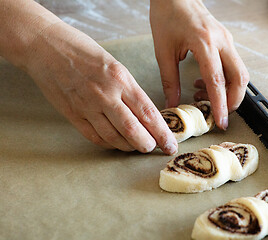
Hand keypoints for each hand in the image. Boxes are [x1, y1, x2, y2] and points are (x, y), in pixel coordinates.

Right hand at [22, 21, 177, 153]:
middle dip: (148, 144)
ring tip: (138, 146)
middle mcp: (105, 95)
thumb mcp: (115, 64)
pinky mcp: (73, 115)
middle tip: (155, 148)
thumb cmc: (83, 51)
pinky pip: (95, 137)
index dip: (162, 132)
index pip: (148, 113)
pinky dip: (109, 144)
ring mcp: (87, 107)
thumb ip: (129, 90)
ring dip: (130, 147)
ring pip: (114, 138)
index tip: (171, 144)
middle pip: (133, 130)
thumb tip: (145, 114)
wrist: (45, 47)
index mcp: (120, 79)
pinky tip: (117, 143)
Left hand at [150, 0, 248, 129]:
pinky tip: (204, 83)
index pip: (217, 80)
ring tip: (202, 97)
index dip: (220, 104)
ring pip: (240, 73)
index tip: (221, 122)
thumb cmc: (167, 16)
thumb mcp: (163, 51)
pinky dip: (224, 81)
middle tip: (218, 115)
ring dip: (228, 91)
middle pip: (240, 78)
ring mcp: (227, 40)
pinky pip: (234, 66)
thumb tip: (172, 104)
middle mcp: (222, 41)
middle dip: (233, 101)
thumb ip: (169, 80)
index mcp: (205, 43)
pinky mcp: (226, 41)